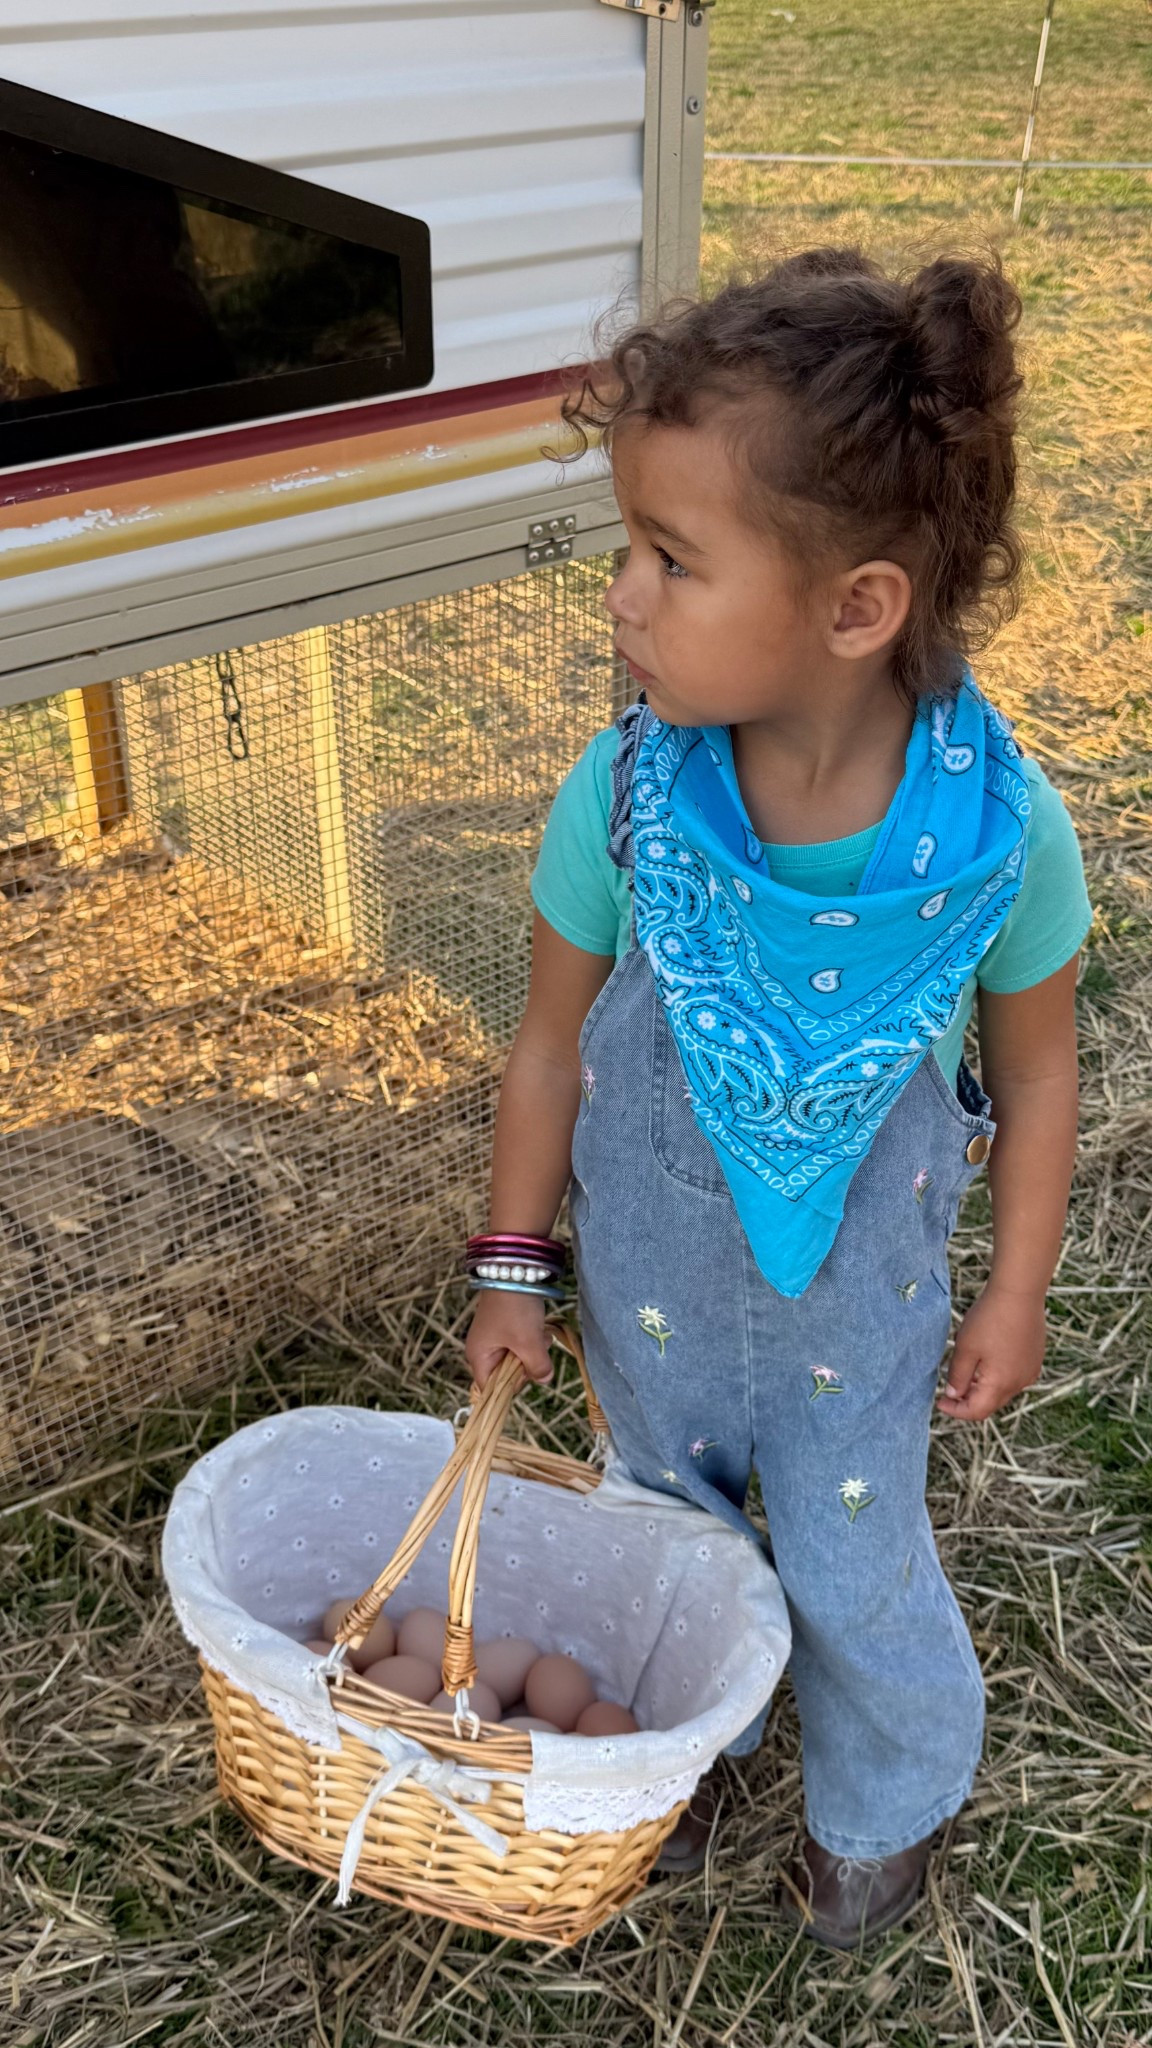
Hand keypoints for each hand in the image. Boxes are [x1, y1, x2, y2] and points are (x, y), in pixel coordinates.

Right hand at [464, 1287, 553, 1389]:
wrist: (514, 1271)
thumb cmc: (514, 1308)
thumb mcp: (529, 1342)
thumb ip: (537, 1367)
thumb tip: (544, 1379)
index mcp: (479, 1356)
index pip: (492, 1388)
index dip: (512, 1386)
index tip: (529, 1374)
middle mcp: (483, 1349)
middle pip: (508, 1373)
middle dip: (527, 1363)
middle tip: (536, 1347)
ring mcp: (495, 1337)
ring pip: (518, 1357)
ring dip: (533, 1349)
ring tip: (539, 1333)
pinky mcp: (507, 1326)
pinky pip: (522, 1342)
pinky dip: (533, 1337)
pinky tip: (539, 1326)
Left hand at [936, 1282, 1046, 1421]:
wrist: (1019, 1293)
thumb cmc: (989, 1319)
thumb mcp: (965, 1348)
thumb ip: (958, 1376)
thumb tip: (953, 1395)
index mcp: (1000, 1384)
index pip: (976, 1411)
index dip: (956, 1411)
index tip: (940, 1402)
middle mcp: (1019, 1383)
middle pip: (991, 1403)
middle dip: (969, 1401)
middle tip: (950, 1390)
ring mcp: (1030, 1371)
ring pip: (1003, 1390)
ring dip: (984, 1388)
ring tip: (966, 1373)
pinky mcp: (1034, 1359)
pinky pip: (1014, 1377)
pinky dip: (998, 1377)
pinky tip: (986, 1360)